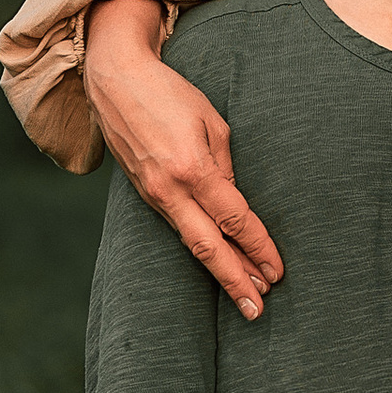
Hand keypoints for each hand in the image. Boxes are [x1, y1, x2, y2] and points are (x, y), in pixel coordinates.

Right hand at [85, 0, 283, 318]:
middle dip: (236, 280)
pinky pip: (176, 228)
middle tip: (258, 310)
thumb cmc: (170, 94)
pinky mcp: (143, 195)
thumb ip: (226, 167)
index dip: (258, 248)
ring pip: (191, 244)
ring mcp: (152, 195)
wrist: (114, 82)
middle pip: (209, 247)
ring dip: (220, 270)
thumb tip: (235, 205)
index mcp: (192, 168)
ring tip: (244, 296)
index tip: (277, 272)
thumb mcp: (212, 122)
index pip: (234, 219)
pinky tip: (216, 263)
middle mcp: (169, 189)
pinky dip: (199, 249)